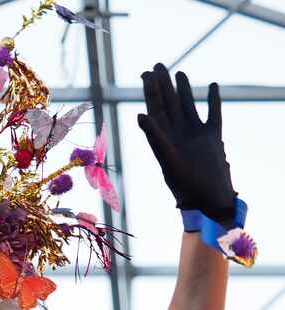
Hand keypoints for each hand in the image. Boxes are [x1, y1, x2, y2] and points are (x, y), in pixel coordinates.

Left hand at [138, 63, 235, 226]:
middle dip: (163, 85)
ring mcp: (195, 134)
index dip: (150, 91)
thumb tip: (140, 114)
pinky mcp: (213, 137)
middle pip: (168, 104)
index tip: (146, 73)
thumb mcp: (166, 158)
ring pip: (187, 106)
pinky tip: (212, 86)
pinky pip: (213, 114)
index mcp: (164, 137)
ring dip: (183, 90)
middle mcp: (178, 133)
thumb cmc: (184, 185)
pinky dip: (213, 100)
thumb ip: (154, 136)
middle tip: (157, 65)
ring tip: (178, 72)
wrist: (207, 199)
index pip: (155, 108)